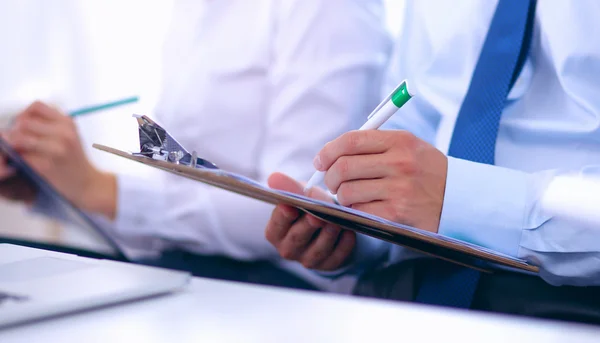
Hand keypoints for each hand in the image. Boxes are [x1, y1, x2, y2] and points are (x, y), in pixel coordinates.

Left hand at [5, 101, 116, 217]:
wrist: (87, 184)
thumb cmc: (74, 159)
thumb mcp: (70, 135)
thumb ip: (50, 124)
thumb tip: (18, 121)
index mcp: (68, 123)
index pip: (36, 106)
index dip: (25, 113)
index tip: (24, 125)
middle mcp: (64, 134)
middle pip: (24, 122)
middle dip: (16, 130)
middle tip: (18, 141)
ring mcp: (56, 150)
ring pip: (18, 138)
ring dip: (13, 145)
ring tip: (19, 151)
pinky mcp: (47, 166)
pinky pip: (21, 156)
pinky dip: (19, 159)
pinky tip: (24, 163)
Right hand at [265, 172, 355, 270]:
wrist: (330, 222)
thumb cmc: (311, 205)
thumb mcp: (301, 194)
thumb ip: (289, 187)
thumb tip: (274, 177)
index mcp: (275, 232)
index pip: (276, 225)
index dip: (283, 216)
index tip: (290, 206)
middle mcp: (288, 249)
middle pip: (297, 238)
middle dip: (308, 225)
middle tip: (317, 215)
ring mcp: (308, 260)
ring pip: (318, 250)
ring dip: (328, 234)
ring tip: (337, 221)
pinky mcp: (328, 265)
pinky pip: (336, 258)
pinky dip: (343, 245)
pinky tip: (349, 232)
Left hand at [314, 130, 446, 232]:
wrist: (460, 200)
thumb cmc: (427, 172)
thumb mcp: (409, 147)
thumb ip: (374, 145)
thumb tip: (332, 153)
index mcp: (399, 141)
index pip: (350, 141)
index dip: (328, 151)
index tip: (320, 161)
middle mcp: (399, 163)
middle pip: (343, 167)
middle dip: (329, 177)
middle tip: (331, 183)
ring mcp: (399, 189)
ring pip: (347, 192)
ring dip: (341, 197)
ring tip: (349, 196)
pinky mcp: (397, 213)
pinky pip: (359, 211)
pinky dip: (353, 211)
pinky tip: (362, 208)